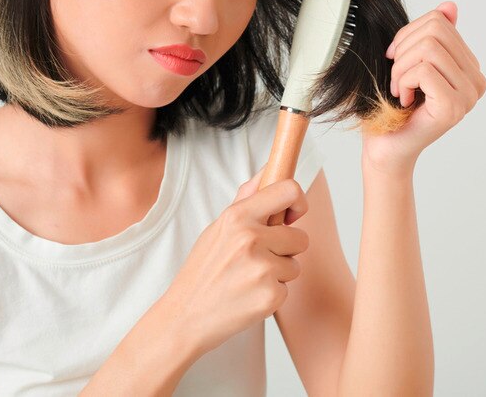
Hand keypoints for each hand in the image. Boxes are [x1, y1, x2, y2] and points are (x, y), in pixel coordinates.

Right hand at [161, 168, 308, 355]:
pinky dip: (272, 294)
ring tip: (248, 279)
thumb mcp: (217, 228)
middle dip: (285, 249)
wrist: (185, 316)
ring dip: (278, 273)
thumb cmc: (203, 270)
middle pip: (300, 237)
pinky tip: (248, 296)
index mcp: (237, 217)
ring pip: (294, 265)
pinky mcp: (270, 296)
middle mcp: (251, 239)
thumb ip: (246, 199)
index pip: (289, 190)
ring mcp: (262, 269)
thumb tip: (268, 169)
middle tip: (257, 260)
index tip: (293, 215)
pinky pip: (287, 288)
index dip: (298, 202)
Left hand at [362, 0, 485, 176]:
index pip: (440, 22)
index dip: (408, 35)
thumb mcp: (410, 61)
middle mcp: (477, 81)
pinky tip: (403, 100)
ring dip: (401, 68)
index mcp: (471, 67)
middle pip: (435, 30)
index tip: (397, 59)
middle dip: (404, 49)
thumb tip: (450, 6)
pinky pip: (423, 70)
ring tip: (399, 89)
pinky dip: (403, 81)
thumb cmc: (394, 105)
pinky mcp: (453, 107)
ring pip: (429, 48)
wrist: (386, 146)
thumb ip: (431, 37)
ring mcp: (468, 96)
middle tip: (396, 76)